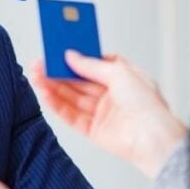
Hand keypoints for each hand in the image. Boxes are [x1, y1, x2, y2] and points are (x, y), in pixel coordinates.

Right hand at [30, 51, 186, 176]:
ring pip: (72, 97)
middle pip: (80, 81)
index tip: (59, 50)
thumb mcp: (119, 73)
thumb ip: (91, 65)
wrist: (152, 138)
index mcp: (123, 78)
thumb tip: (72, 56)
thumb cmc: (148, 105)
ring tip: (36, 76)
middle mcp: (112, 95)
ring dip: (53, 87)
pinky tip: (45, 94)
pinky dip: (57, 105)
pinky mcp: (93, 131)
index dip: (77, 57)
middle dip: (59, 72)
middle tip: (40, 63)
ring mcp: (102, 113)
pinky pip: (71, 116)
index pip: (95, 64)